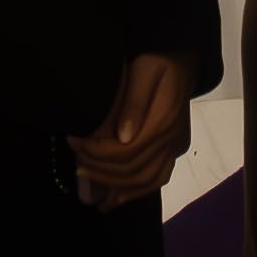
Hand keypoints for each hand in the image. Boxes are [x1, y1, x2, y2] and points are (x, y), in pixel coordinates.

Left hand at [71, 53, 192, 207]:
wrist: (182, 58)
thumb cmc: (158, 60)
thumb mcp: (144, 70)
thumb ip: (133, 102)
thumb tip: (122, 137)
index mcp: (161, 122)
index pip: (125, 152)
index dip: (96, 154)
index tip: (73, 143)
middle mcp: (170, 140)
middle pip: (133, 170)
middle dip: (100, 171)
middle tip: (76, 165)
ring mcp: (174, 147)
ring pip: (145, 181)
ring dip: (116, 188)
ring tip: (90, 186)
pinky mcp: (173, 150)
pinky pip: (157, 179)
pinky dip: (136, 191)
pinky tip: (116, 198)